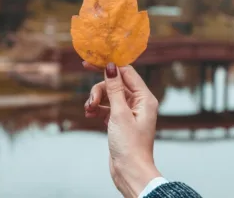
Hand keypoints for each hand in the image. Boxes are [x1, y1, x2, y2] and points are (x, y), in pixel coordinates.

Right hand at [83, 61, 161, 197]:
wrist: (130, 172)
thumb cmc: (129, 144)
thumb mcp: (119, 113)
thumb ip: (114, 89)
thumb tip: (110, 66)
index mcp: (145, 98)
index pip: (126, 72)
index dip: (109, 66)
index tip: (90, 62)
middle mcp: (139, 102)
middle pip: (115, 84)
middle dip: (100, 90)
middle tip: (91, 100)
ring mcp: (129, 111)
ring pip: (109, 95)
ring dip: (96, 100)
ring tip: (89, 110)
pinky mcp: (120, 120)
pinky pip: (107, 107)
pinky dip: (97, 108)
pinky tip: (89, 114)